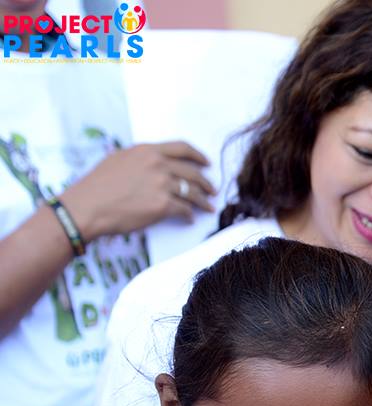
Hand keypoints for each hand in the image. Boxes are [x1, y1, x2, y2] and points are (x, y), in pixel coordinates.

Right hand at [59, 141, 215, 239]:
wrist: (87, 207)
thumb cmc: (97, 186)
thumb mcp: (117, 159)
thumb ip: (139, 159)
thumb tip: (150, 162)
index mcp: (147, 151)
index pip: (182, 148)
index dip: (198, 156)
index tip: (207, 163)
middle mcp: (158, 165)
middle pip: (192, 172)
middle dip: (206, 183)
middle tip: (212, 190)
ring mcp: (162, 185)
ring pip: (192, 192)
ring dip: (203, 201)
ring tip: (208, 207)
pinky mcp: (163, 205)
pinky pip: (185, 209)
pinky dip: (190, 215)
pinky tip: (190, 218)